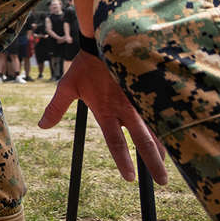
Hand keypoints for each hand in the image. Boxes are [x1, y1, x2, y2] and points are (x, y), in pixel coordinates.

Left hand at [39, 52, 167, 183]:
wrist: (106, 38)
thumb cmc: (85, 65)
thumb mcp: (67, 86)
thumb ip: (56, 108)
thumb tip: (41, 126)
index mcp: (106, 110)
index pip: (116, 141)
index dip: (123, 161)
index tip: (129, 178)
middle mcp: (127, 107)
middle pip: (143, 140)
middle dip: (153, 163)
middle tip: (161, 182)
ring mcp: (140, 98)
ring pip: (157, 128)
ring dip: (165, 147)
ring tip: (170, 164)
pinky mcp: (150, 90)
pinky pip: (162, 112)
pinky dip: (170, 127)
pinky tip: (178, 138)